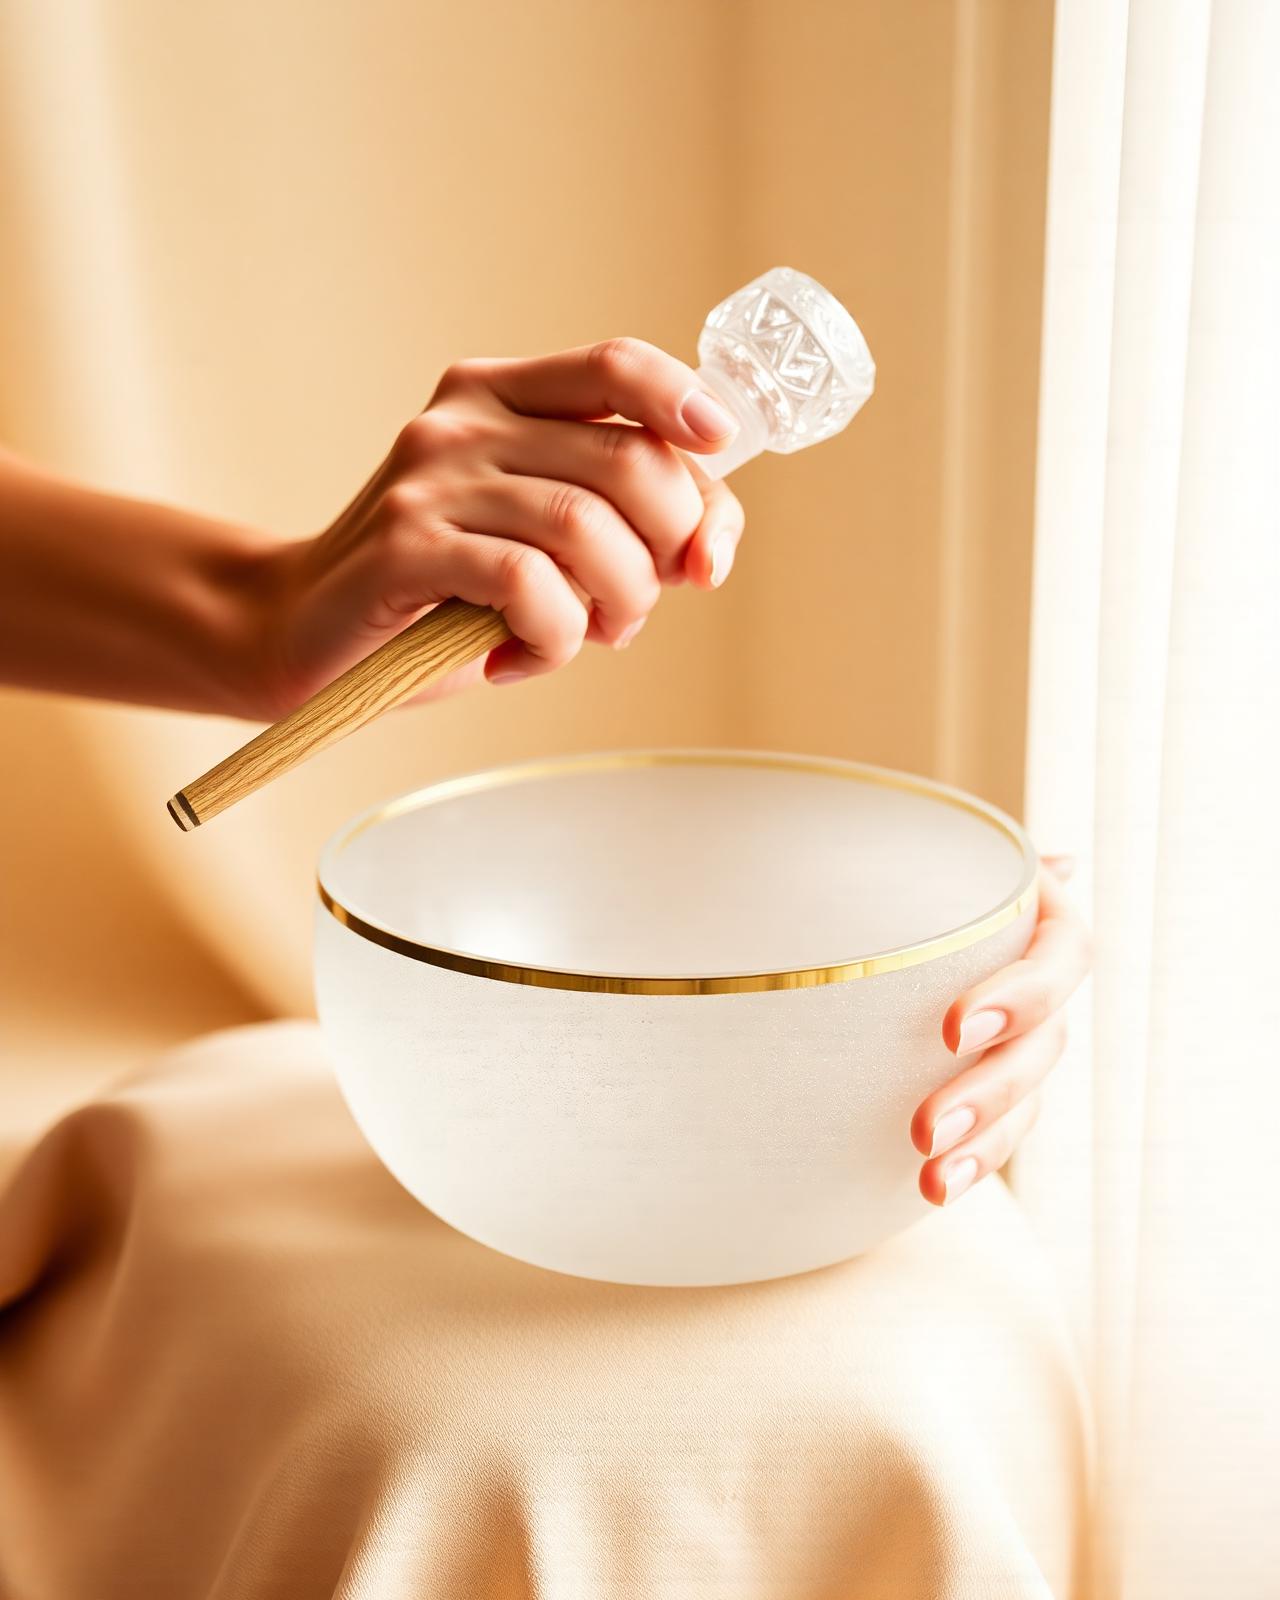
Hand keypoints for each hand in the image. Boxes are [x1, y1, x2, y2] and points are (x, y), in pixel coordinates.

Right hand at [252, 339, 745, 716]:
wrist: (306, 635)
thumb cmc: (440, 596)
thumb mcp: (545, 551)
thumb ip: (629, 531)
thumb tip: (708, 552)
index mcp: (500, 397)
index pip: (614, 365)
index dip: (684, 399)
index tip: (722, 443)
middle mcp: (463, 421)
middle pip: (627, 460)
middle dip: (664, 550)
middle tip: (631, 608)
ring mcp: (429, 479)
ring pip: (585, 526)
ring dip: (616, 603)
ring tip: (584, 636)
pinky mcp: (403, 546)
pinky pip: (528, 583)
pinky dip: (552, 637)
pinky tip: (521, 656)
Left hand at [910, 856, 1091, 1205]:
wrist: (872, 899)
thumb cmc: (906, 862)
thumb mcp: (933, 851)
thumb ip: (969, 860)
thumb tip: (1058, 865)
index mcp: (1040, 917)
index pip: (1059, 958)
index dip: (1017, 996)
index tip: (950, 1027)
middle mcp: (1040, 985)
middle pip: (1039, 1047)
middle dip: (985, 1090)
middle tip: (922, 1129)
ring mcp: (1019, 1043)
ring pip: (1024, 1101)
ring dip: (982, 1144)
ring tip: (929, 1179)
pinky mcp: (989, 1088)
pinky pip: (998, 1133)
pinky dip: (972, 1162)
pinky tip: (933, 1190)